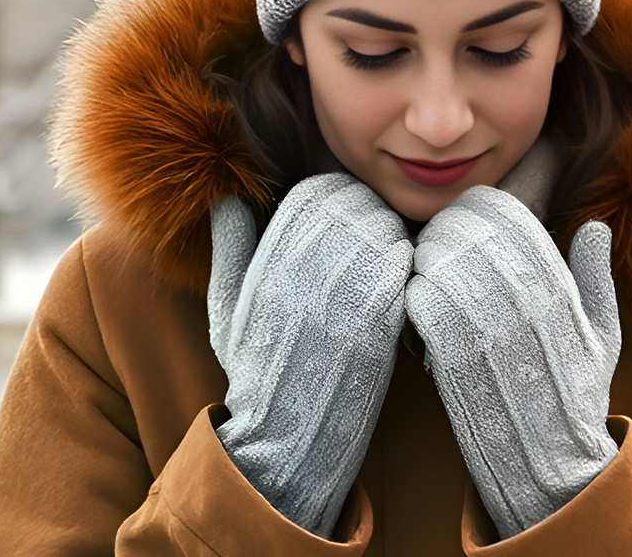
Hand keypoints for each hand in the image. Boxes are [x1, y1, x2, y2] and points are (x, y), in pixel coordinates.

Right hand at [208, 173, 412, 537]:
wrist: (286, 437)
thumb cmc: (255, 371)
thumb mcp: (225, 307)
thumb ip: (229, 248)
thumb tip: (225, 199)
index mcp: (266, 264)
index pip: (314, 193)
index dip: (336, 195)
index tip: (344, 212)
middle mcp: (301, 274)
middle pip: (353, 204)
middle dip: (368, 210)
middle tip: (374, 227)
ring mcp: (340, 297)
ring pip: (382, 230)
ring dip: (391, 235)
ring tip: (388, 255)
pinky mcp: (377, 322)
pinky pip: (402, 266)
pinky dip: (406, 266)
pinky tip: (400, 283)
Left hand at [405, 184, 620, 538]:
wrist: (552, 466)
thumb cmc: (576, 396)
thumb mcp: (604, 334)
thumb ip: (597, 276)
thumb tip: (595, 227)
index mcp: (559, 289)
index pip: (508, 215)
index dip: (480, 209)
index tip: (469, 220)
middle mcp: (525, 303)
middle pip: (466, 230)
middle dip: (446, 229)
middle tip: (439, 243)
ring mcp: (488, 330)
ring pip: (438, 261)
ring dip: (425, 260)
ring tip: (428, 273)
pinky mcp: (452, 358)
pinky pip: (420, 301)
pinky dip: (413, 296)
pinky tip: (421, 308)